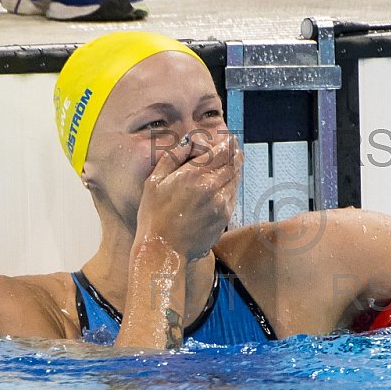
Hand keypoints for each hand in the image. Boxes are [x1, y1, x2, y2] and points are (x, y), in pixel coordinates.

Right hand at [135, 132, 242, 260]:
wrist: (163, 249)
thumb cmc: (154, 215)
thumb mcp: (155, 180)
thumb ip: (174, 156)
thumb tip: (190, 141)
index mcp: (193, 175)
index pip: (221, 153)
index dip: (228, 144)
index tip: (231, 140)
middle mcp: (211, 188)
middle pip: (233, 165)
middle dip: (235, 156)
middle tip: (236, 150)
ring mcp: (220, 204)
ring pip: (235, 180)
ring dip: (235, 171)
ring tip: (232, 166)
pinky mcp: (224, 218)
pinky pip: (233, 197)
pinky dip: (231, 188)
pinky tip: (224, 188)